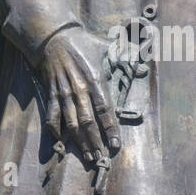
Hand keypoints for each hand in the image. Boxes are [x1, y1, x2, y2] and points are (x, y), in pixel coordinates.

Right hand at [40, 26, 120, 166]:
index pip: (105, 109)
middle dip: (95, 141)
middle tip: (100, 158)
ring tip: (87, 156)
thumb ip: (125, 58)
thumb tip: (144, 68)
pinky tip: (60, 141)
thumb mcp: (106, 47)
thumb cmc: (84, 43)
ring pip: (71, 122)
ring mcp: (64, 93)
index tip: (116, 144)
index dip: (110, 128)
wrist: (54, 36)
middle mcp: (79, 89)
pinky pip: (52, 114)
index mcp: (95, 80)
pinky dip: (55, 128)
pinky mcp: (52, 92)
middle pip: (88, 121)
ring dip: (79, 141)